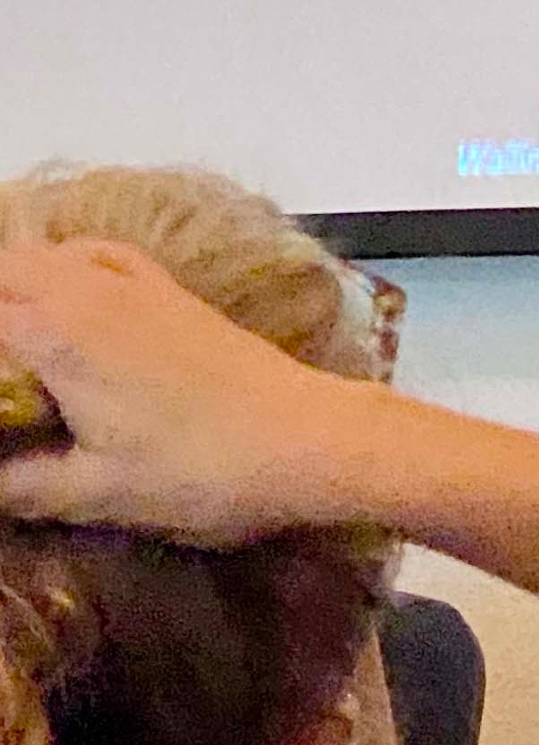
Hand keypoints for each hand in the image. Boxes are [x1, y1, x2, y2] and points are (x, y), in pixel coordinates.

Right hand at [0, 239, 358, 542]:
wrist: (302, 435)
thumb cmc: (196, 469)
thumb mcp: (95, 491)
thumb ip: (20, 483)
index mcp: (60, 332)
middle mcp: (92, 289)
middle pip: (8, 269)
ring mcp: (137, 284)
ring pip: (50, 254)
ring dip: (16, 281)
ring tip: (8, 335)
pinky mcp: (172, 291)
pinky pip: (102, 253)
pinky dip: (67, 262)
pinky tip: (64, 295)